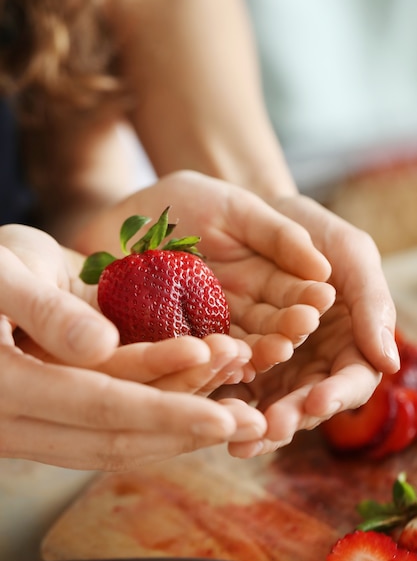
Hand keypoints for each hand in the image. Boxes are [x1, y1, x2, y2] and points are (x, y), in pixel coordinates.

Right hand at [0, 224, 265, 468]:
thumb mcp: (1, 275)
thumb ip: (43, 312)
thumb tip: (99, 348)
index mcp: (7, 392)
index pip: (99, 408)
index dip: (163, 412)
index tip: (224, 416)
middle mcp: (24, 421)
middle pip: (117, 434)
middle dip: (186, 427)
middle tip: (251, 420)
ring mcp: (43, 419)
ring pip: (120, 434)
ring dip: (181, 421)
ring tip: (241, 407)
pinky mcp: (62, 406)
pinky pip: (114, 417)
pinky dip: (161, 408)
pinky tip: (203, 397)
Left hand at [74, 171, 335, 371]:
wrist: (131, 211)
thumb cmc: (190, 200)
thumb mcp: (237, 209)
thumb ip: (279, 236)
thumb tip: (324, 269)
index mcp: (261, 282)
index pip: (291, 296)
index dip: (306, 298)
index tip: (321, 299)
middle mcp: (237, 313)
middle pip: (266, 329)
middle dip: (283, 332)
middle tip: (297, 332)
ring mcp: (201, 331)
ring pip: (230, 349)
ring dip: (250, 352)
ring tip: (266, 351)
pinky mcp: (164, 344)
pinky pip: (185, 356)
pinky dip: (201, 359)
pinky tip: (218, 360)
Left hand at [211, 195, 399, 457]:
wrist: (264, 213)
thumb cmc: (315, 230)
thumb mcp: (351, 254)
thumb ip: (372, 303)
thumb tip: (389, 362)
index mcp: (349, 340)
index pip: (351, 379)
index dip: (336, 394)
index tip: (316, 400)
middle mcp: (315, 359)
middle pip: (307, 401)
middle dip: (290, 416)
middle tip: (270, 427)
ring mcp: (277, 362)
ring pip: (269, 402)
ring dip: (255, 423)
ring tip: (237, 438)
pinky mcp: (240, 356)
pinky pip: (234, 383)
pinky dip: (225, 399)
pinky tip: (209, 409)